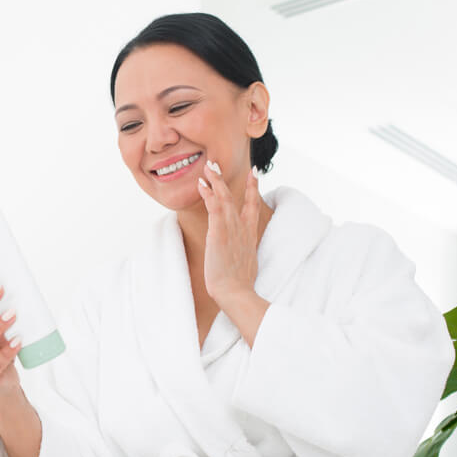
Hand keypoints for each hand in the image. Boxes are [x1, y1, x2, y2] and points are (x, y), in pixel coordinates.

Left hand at [196, 161, 261, 303]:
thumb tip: (239, 253)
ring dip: (215, 180)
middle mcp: (243, 228)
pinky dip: (209, 193)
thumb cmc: (239, 284)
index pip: (253, 205)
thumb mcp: (245, 262)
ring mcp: (232, 229)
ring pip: (225, 197)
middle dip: (225, 179)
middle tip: (216, 163)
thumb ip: (242, 251)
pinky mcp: (220, 233)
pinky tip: (201, 183)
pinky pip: (215, 207)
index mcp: (250, 234)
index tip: (255, 173)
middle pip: (237, 196)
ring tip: (207, 167)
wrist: (237, 292)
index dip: (254, 188)